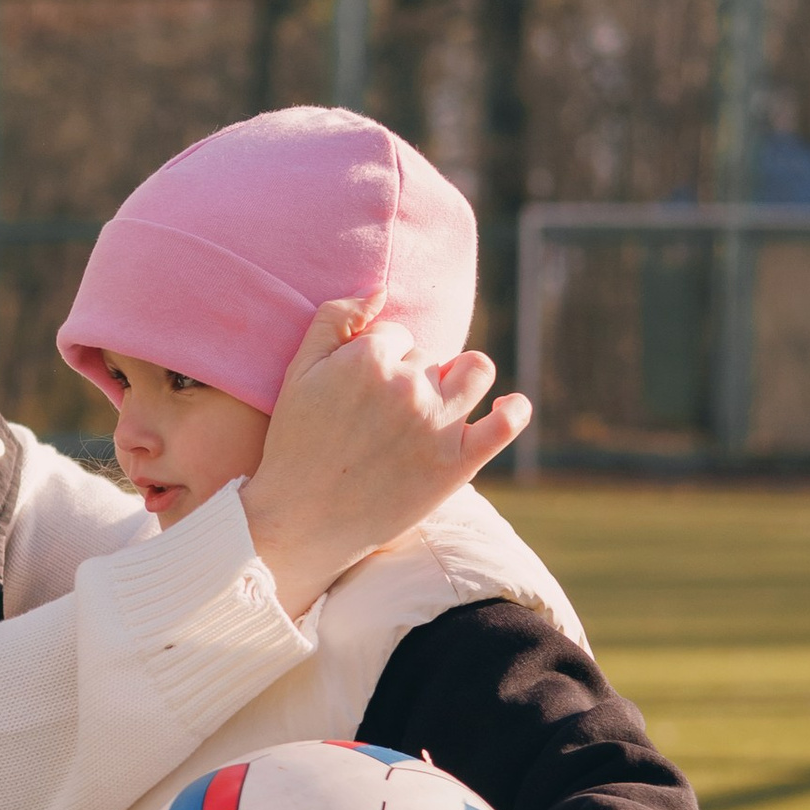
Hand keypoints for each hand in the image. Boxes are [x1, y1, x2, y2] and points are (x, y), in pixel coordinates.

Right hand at [239, 299, 528, 620]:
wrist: (300, 521)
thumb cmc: (295, 444)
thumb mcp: (298, 371)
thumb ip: (334, 317)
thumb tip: (381, 289)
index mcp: (368, 358)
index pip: (396, 336)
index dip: (379, 360)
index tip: (361, 393)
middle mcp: (408, 386)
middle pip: (430, 357)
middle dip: (411, 377)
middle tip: (382, 416)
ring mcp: (437, 425)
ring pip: (476, 371)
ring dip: (462, 377)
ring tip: (439, 401)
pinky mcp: (457, 463)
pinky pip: (505, 423)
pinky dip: (514, 409)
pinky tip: (507, 405)